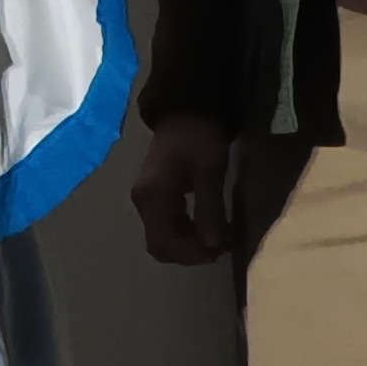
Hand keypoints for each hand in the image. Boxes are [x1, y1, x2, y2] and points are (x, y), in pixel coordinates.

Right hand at [128, 113, 232, 263]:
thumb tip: (213, 245)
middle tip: (222, 247)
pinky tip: (209, 227)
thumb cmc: (198, 138)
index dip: (191, 254)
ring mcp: (148, 201)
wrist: (186, 111)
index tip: (221, 250)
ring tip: (220, 239)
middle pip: (161, 245)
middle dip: (190, 253)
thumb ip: (209, 209)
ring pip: (164, 239)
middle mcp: (144, 203)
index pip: (164, 242)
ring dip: (190, 245)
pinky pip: (168, 227)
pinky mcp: (157, 198)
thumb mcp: (209, 172)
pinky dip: (187, 234)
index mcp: (152, 197)